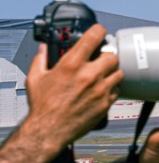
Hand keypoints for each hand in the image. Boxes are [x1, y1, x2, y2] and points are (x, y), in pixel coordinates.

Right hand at [23, 24, 122, 149]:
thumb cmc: (43, 106)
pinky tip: (103, 90)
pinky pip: (118, 90)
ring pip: (119, 72)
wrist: (49, 130)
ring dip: (113, 72)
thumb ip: (41, 59)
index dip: (99, 31)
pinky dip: (113, 88)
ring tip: (103, 75)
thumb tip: (44, 48)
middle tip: (101, 60)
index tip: (100, 32)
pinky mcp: (106, 103)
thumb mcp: (35, 78)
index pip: (93, 37)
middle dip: (108, 56)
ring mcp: (100, 90)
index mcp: (72, 65)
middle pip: (113, 55)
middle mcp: (89, 75)